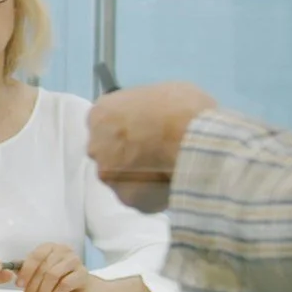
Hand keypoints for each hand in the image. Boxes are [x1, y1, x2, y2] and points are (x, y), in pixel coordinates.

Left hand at [15, 242, 86, 291]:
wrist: (84, 288)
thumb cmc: (59, 278)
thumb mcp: (42, 272)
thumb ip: (28, 270)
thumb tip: (9, 270)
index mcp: (50, 247)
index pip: (35, 256)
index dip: (25, 271)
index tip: (18, 285)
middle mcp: (63, 250)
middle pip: (43, 268)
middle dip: (32, 287)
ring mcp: (74, 260)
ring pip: (53, 275)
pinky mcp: (83, 274)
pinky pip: (66, 284)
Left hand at [87, 81, 217, 213]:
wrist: (195, 144)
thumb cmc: (181, 110)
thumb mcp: (166, 93)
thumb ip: (149, 108)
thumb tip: (158, 117)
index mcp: (101, 114)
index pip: (106, 122)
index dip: (127, 127)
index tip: (144, 130)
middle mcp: (96, 146)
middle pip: (109, 151)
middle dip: (129, 153)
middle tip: (155, 152)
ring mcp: (109, 175)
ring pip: (122, 177)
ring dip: (140, 175)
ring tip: (167, 170)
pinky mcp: (126, 198)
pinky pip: (140, 196)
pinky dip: (153, 194)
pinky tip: (172, 185)